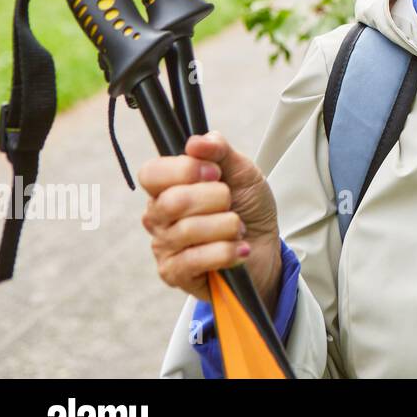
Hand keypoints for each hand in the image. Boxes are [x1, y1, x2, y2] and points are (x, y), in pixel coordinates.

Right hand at [138, 131, 281, 308]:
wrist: (265, 246)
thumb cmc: (247, 207)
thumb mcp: (242, 171)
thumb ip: (220, 150)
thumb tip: (195, 142)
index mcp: (166, 187)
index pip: (151, 173)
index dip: (184, 170)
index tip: (215, 173)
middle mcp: (157, 216)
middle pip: (172, 201)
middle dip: (216, 199)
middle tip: (231, 203)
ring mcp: (163, 246)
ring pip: (187, 230)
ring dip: (227, 226)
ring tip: (239, 228)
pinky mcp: (173, 274)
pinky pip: (195, 260)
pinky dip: (226, 252)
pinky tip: (240, 249)